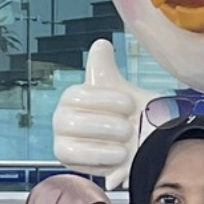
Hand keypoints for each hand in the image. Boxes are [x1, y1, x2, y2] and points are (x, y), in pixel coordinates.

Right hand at [51, 39, 154, 188]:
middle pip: (70, 120)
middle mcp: (61, 116)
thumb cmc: (132, 117)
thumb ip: (108, 69)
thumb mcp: (124, 90)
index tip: (129, 104)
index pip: (76, 95)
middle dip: (104, 125)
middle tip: (128, 129)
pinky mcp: (66, 160)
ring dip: (102, 142)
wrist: (142, 145)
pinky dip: (98, 157)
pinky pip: (73, 158)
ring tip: (125, 144)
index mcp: (73, 96)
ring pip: (70, 141)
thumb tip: (100, 44)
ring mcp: (61, 139)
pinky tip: (118, 156)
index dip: (105, 100)